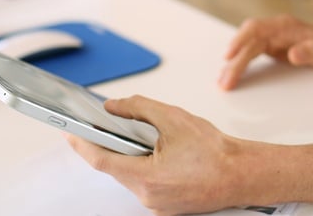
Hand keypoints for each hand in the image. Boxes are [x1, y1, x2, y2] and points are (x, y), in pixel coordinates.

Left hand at [65, 95, 248, 215]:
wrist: (242, 174)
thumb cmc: (215, 152)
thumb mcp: (173, 118)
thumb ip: (138, 107)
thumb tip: (114, 107)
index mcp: (146, 177)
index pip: (101, 160)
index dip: (82, 144)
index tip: (70, 132)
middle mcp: (148, 197)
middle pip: (115, 167)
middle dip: (109, 145)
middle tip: (104, 124)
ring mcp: (157, 205)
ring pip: (130, 175)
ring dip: (128, 155)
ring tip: (134, 135)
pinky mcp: (166, 206)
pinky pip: (144, 183)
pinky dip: (142, 165)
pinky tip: (152, 150)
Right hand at [218, 14, 312, 89]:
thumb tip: (293, 54)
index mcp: (285, 26)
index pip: (256, 29)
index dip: (240, 42)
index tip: (229, 57)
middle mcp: (274, 29)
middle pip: (246, 40)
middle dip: (233, 60)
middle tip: (224, 82)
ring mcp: (271, 37)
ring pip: (245, 46)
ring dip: (233, 63)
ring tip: (223, 82)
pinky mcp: (269, 47)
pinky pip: (249, 52)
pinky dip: (239, 63)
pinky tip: (231, 75)